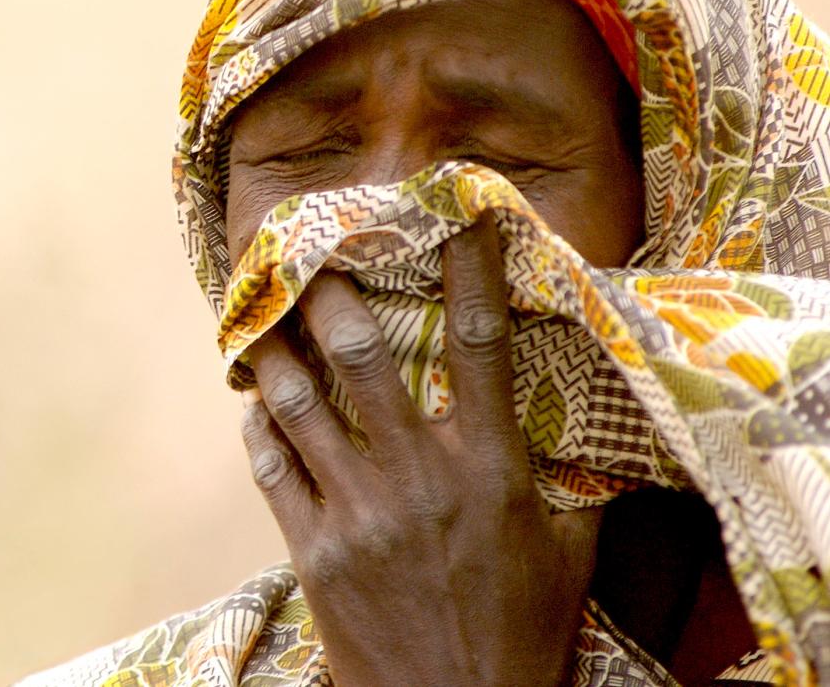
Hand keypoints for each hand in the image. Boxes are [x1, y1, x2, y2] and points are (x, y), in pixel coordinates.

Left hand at [240, 213, 601, 686]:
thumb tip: (590, 419)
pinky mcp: (313, 551)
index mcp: (491, 470)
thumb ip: (572, 480)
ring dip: (275, 352)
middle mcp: (420, 477)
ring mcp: (358, 513)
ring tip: (258, 320)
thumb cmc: (521, 631)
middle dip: (330, 294)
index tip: (458, 215)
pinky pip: (271, 468)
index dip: (469, 270)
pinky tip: (255, 407)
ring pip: (298, 403)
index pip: (481, 345)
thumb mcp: (566, 552)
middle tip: (308, 256)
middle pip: (362, 355)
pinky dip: (259, 428)